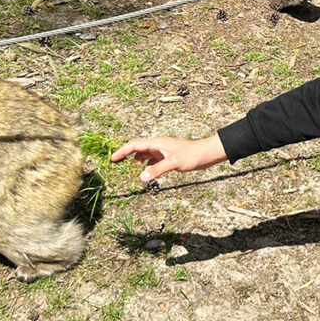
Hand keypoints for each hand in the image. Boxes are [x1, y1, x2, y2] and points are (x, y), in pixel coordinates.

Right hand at [111, 134, 226, 181]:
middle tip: (115, 163)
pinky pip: (152, 160)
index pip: (135, 145)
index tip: (113, 159)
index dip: (122, 151)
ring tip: (126, 169)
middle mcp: (158, 145)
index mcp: (157, 143)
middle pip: (137, 148)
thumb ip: (157, 170)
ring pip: (144, 154)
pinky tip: (145, 172)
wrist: (206, 154)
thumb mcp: (174, 163)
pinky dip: (146, 166)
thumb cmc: (192, 155)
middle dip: (125, 154)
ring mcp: (162, 151)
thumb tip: (142, 177)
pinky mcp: (167, 157)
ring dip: (135, 160)